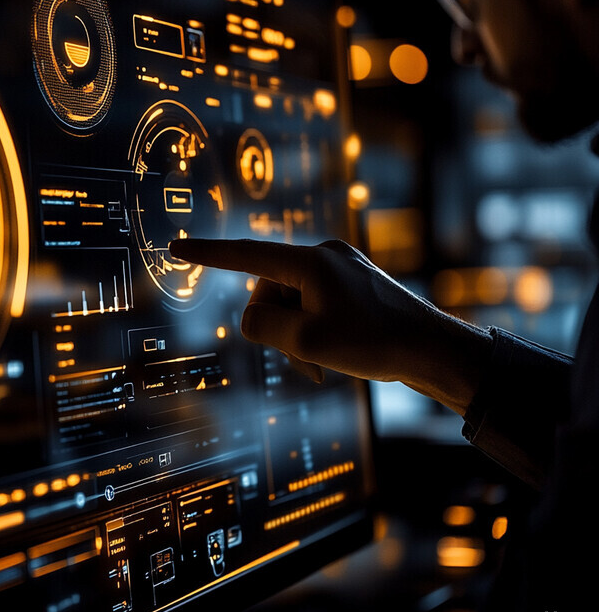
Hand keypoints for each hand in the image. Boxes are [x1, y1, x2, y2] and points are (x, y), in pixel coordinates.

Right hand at [169, 237, 491, 414]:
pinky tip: (333, 356)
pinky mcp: (353, 283)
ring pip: (294, 303)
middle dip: (278, 328)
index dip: (207, 254)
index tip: (177, 246)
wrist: (432, 349)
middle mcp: (324, 255)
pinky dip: (315, 331)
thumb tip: (253, 315)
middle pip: (271, 292)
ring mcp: (341, 268)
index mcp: (309, 261)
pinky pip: (316, 305)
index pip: (246, 255)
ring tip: (321, 365)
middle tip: (306, 361)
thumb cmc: (371, 343)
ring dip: (298, 336)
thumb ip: (261, 324)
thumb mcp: (304, 340)